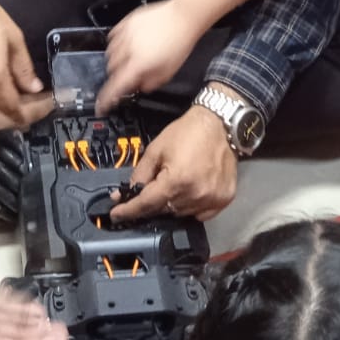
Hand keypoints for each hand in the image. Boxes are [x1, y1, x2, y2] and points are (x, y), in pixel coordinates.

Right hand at [96, 0, 204, 114]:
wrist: (184, 16)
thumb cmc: (180, 42)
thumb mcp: (168, 72)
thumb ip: (150, 83)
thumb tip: (140, 87)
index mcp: (138, 64)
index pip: (115, 86)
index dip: (106, 99)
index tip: (101, 106)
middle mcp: (128, 49)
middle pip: (112, 69)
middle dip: (118, 75)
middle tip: (130, 75)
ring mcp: (125, 34)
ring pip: (110, 53)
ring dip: (117, 60)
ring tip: (132, 58)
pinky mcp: (126, 22)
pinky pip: (112, 36)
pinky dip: (116, 44)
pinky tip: (128, 44)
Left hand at [110, 103, 236, 222]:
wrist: (221, 125)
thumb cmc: (188, 132)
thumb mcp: (156, 149)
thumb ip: (140, 174)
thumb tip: (125, 193)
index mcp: (176, 181)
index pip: (146, 204)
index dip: (128, 210)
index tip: (116, 214)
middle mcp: (195, 195)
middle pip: (163, 210)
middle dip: (151, 202)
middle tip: (151, 187)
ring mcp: (211, 200)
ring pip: (180, 213)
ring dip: (172, 203)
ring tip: (175, 183)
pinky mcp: (223, 200)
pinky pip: (200, 214)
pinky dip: (191, 206)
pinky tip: (190, 190)